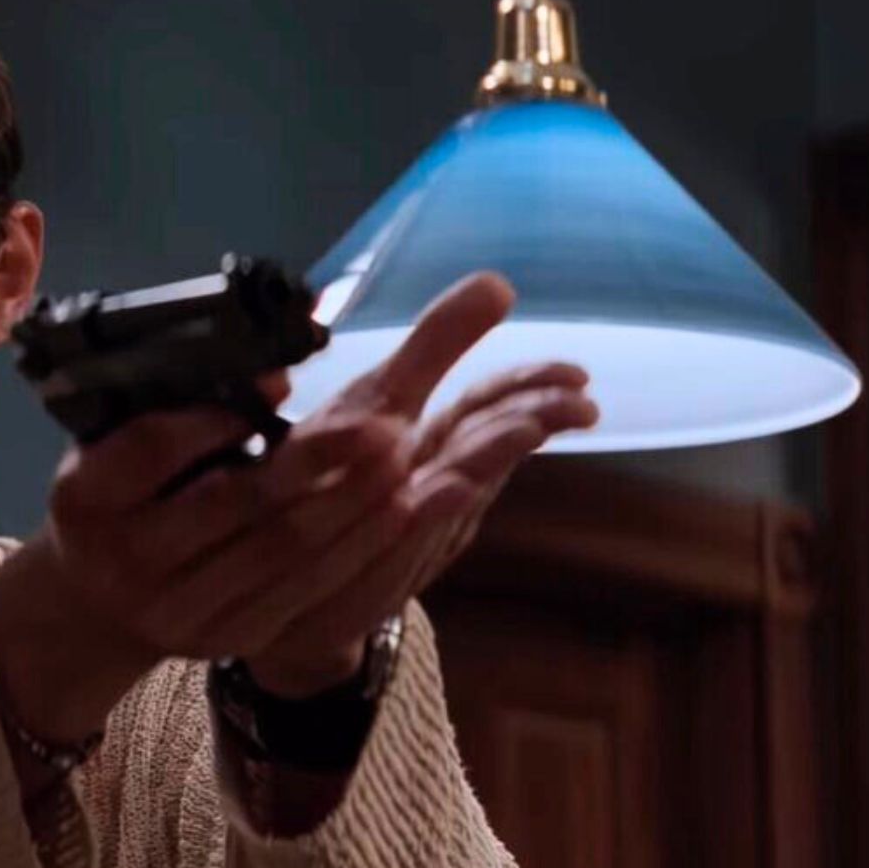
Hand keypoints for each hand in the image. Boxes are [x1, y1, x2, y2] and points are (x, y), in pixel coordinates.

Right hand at [0, 375, 431, 744]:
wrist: (98, 604)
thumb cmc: (118, 498)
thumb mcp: (107, 448)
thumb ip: (165, 411)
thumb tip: (266, 368)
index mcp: (84, 494)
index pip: (152, 448)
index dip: (217, 416)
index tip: (281, 381)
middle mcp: (124, 557)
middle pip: (229, 504)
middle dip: (313, 460)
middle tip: (378, 421)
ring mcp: (176, 609)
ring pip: (277, 550)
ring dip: (349, 502)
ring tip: (402, 455)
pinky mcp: (227, 638)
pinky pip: (304, 591)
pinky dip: (357, 546)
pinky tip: (399, 509)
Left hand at [242, 273, 597, 696]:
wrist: (292, 582)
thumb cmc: (349, 479)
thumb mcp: (387, 399)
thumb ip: (438, 344)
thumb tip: (496, 285)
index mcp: (441, 443)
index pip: (494, 405)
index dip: (534, 389)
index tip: (576, 374)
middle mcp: (435, 483)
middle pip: (486, 444)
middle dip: (529, 421)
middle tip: (577, 404)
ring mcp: (408, 528)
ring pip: (453, 488)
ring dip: (486, 459)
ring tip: (521, 429)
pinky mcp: (373, 566)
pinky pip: (401, 535)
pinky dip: (426, 512)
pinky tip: (443, 487)